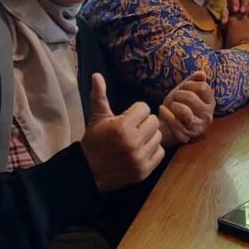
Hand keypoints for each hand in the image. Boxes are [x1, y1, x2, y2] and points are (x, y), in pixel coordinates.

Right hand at [81, 73, 164, 191]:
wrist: (87, 173)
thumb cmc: (94, 142)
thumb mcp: (97, 118)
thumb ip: (99, 96)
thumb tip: (96, 75)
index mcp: (121, 127)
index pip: (145, 108)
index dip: (136, 111)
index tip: (127, 118)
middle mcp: (132, 142)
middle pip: (154, 121)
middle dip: (144, 123)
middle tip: (133, 128)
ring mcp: (139, 158)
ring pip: (159, 137)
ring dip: (149, 137)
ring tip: (137, 140)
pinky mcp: (143, 171)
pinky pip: (160, 153)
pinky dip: (153, 151)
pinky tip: (141, 151)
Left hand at [159, 71, 214, 145]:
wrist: (169, 126)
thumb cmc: (180, 105)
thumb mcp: (187, 91)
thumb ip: (195, 81)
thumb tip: (202, 73)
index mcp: (210, 103)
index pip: (203, 87)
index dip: (189, 84)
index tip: (182, 87)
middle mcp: (207, 116)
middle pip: (191, 97)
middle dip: (178, 94)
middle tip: (174, 96)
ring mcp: (197, 128)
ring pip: (183, 110)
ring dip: (173, 104)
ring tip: (171, 105)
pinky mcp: (185, 136)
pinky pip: (173, 121)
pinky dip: (164, 113)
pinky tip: (162, 109)